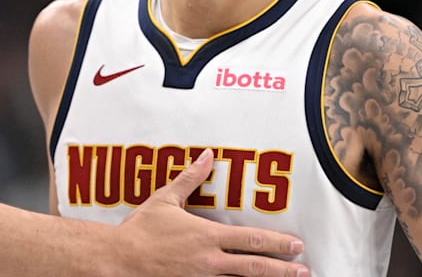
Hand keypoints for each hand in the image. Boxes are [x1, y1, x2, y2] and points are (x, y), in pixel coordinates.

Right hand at [120, 148, 309, 275]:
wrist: (119, 259)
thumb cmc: (140, 230)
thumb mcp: (165, 199)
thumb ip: (189, 179)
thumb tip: (206, 157)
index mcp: (206, 236)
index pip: (251, 240)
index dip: (277, 243)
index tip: (296, 245)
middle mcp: (209, 261)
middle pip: (255, 267)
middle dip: (282, 269)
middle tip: (302, 269)